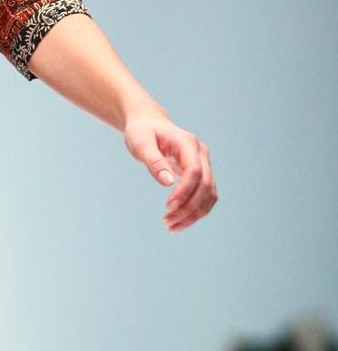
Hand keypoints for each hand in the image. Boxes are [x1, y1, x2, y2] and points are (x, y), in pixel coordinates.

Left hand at [123, 111, 216, 230]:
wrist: (149, 124)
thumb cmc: (142, 132)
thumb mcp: (140, 142)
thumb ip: (154, 161)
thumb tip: (167, 182)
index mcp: (188, 144)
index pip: (195, 171)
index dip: (184, 191)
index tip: (167, 207)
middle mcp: (200, 154)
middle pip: (206, 186)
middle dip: (189, 207)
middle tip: (167, 222)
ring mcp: (204, 163)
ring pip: (210, 194)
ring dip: (194, 213)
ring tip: (171, 226)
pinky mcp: (201, 173)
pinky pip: (205, 195)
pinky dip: (196, 210)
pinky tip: (179, 221)